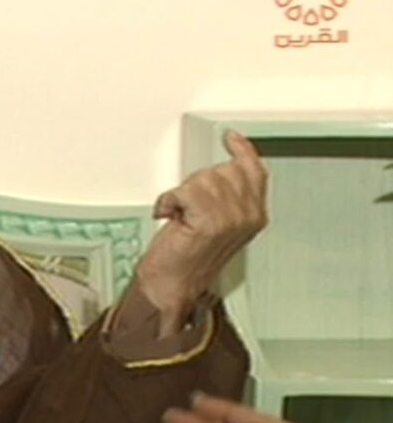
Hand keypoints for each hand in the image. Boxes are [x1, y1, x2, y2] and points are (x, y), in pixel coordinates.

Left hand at [133, 130, 267, 336]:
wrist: (172, 285)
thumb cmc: (186, 257)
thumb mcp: (215, 221)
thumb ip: (226, 195)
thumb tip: (225, 166)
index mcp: (254, 215)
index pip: (253, 170)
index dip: (241, 150)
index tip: (231, 137)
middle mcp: (248, 216)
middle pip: (222, 170)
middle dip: (197, 183)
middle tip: (187, 208)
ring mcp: (231, 219)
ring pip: (201, 179)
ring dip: (181, 194)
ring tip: (180, 216)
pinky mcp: (210, 222)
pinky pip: (184, 191)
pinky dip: (168, 201)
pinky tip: (169, 216)